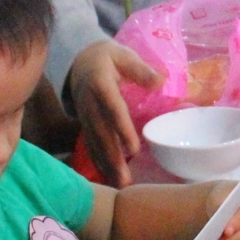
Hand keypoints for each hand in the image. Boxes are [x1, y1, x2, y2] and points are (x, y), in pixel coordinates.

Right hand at [68, 40, 164, 186]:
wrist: (79, 59)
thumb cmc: (107, 57)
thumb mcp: (124, 55)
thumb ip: (141, 70)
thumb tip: (161, 82)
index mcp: (100, 84)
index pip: (113, 109)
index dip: (122, 129)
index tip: (134, 148)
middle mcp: (89, 103)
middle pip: (102, 133)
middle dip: (113, 157)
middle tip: (125, 179)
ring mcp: (85, 115)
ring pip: (95, 143)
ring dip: (107, 164)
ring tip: (120, 184)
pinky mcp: (84, 123)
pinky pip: (90, 144)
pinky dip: (98, 161)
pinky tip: (108, 177)